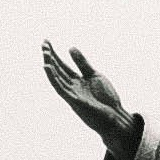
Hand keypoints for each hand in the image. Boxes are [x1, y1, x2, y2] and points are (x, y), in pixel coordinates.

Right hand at [42, 38, 136, 152]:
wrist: (115, 117)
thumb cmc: (106, 99)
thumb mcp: (94, 75)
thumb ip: (82, 63)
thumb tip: (70, 47)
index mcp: (77, 81)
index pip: (63, 66)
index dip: (55, 55)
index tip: (47, 42)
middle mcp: (72, 87)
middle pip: (58, 70)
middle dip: (51, 57)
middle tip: (44, 43)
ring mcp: (72, 94)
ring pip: (57, 78)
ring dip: (50, 65)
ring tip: (45, 52)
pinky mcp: (74, 101)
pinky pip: (61, 88)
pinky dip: (53, 78)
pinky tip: (47, 67)